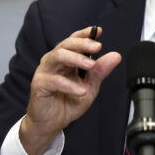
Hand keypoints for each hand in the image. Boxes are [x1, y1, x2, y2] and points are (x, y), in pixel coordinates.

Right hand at [19, 26, 120, 154]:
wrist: (52, 123)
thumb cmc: (68, 103)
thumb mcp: (90, 87)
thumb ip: (100, 72)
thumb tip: (115, 56)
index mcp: (66, 59)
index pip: (74, 41)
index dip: (85, 34)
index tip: (98, 31)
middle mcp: (54, 62)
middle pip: (66, 44)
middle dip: (83, 44)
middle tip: (97, 48)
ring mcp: (45, 71)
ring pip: (58, 56)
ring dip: (76, 59)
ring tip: (91, 66)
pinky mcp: (39, 85)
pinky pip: (55, 81)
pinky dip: (70, 85)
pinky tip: (81, 91)